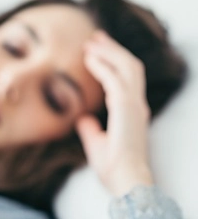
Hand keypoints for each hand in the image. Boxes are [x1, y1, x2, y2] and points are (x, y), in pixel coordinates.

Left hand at [76, 30, 153, 196]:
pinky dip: (103, 66)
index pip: (126, 78)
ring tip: (92, 42)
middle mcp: (137, 105)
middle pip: (130, 66)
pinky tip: (90, 59)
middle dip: (113, 49)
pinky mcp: (127, 109)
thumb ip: (91, 130)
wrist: (124, 181)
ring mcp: (135, 106)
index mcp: (132, 113)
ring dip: (109, 52)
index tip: (96, 50)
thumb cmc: (114, 169)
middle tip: (95, 37)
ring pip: (127, 67)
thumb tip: (82, 119)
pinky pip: (115, 80)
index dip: (113, 61)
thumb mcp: (97, 145)